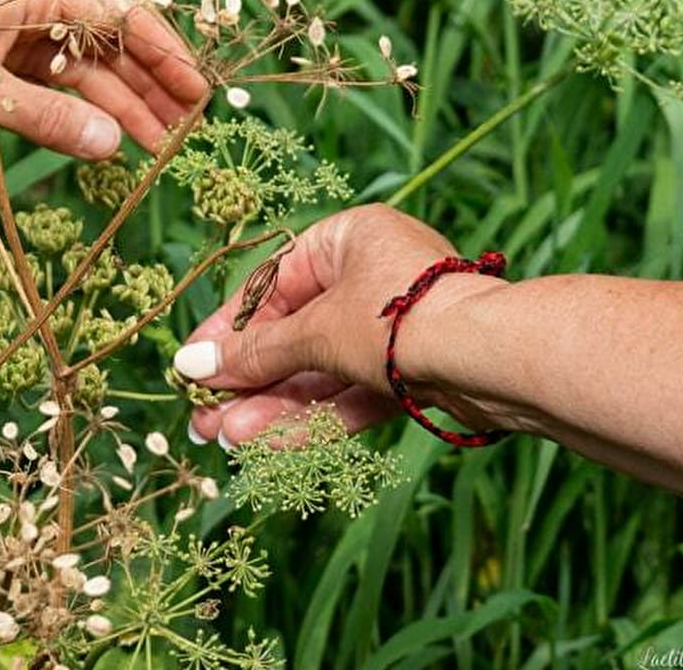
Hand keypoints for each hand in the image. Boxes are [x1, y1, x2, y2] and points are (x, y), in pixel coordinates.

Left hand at [0, 0, 204, 157]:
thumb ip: (43, 119)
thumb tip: (114, 144)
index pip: (117, 12)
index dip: (164, 51)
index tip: (199, 92)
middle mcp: (26, 5)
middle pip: (109, 40)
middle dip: (152, 83)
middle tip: (192, 130)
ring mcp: (11, 35)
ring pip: (84, 68)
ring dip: (122, 104)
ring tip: (163, 148)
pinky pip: (53, 87)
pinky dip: (81, 113)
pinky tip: (111, 141)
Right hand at [174, 204, 506, 447]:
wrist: (491, 361)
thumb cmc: (398, 320)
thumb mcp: (315, 333)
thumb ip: (255, 353)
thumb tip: (191, 365)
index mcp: (349, 239)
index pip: (271, 283)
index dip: (229, 330)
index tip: (194, 367)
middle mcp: (371, 277)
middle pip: (293, 333)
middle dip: (248, 380)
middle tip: (204, 418)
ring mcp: (393, 328)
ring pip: (319, 369)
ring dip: (273, 405)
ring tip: (226, 439)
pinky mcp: (412, 373)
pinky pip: (351, 393)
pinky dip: (313, 416)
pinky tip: (270, 444)